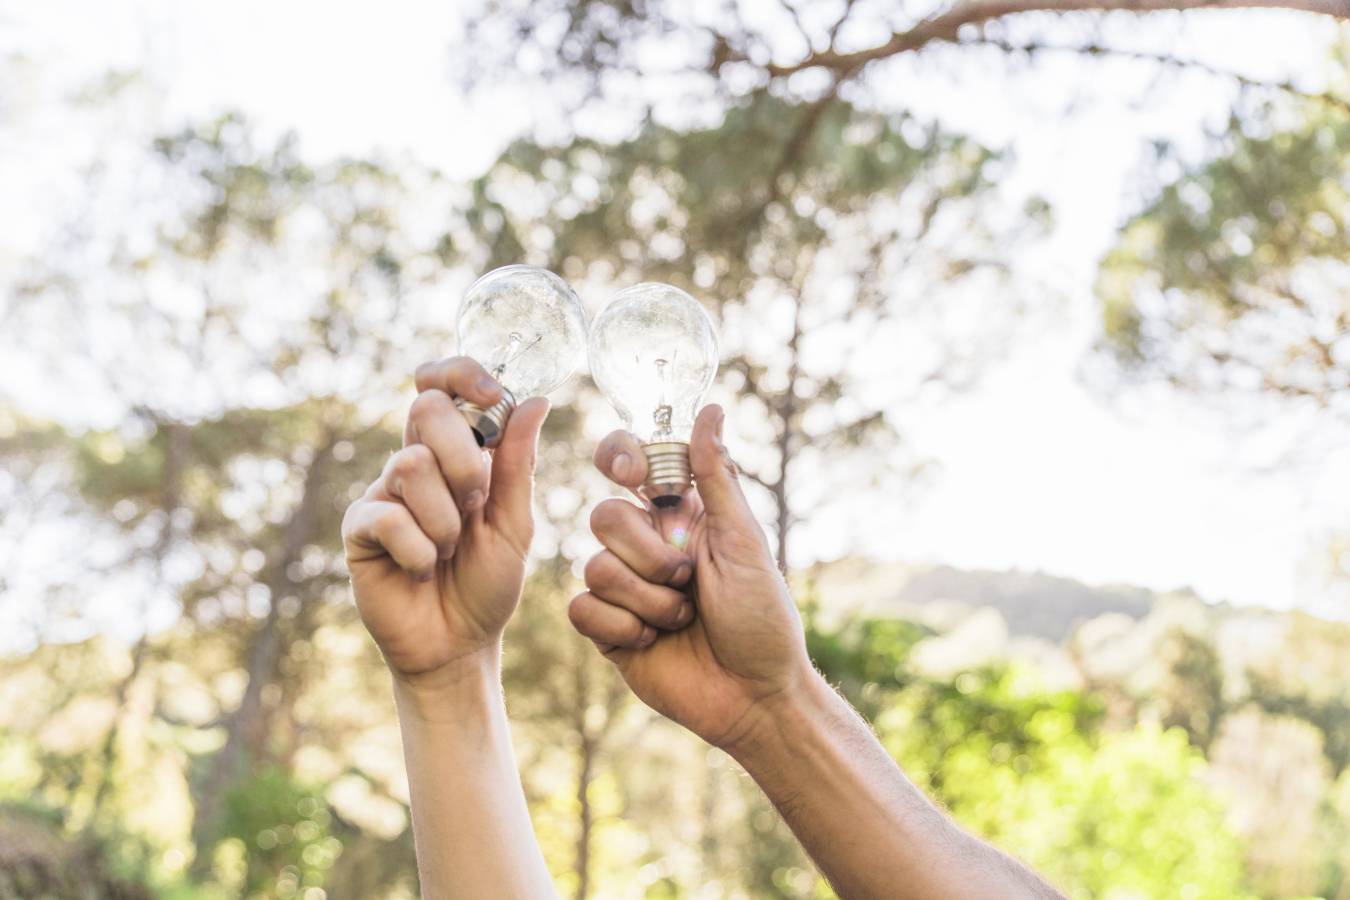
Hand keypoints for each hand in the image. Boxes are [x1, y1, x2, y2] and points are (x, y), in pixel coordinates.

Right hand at [342, 357, 548, 685]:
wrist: (458, 645)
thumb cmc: (487, 583)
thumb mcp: (515, 523)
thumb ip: (519, 465)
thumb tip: (535, 400)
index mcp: (457, 453)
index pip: (444, 386)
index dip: (461, 374)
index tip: (491, 394)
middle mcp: (416, 463)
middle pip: (425, 409)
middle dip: (463, 458)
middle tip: (475, 502)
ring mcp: (383, 493)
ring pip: (410, 465)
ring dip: (445, 519)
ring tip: (447, 551)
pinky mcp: (358, 528)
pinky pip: (387, 516)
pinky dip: (418, 550)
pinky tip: (420, 571)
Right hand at [567, 405, 813, 747]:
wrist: (753, 697)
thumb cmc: (762, 617)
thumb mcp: (744, 541)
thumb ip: (715, 476)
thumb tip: (710, 407)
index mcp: (678, 515)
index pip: (627, 462)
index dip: (619, 456)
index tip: (634, 472)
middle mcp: (645, 545)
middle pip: (604, 516)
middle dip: (650, 556)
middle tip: (688, 583)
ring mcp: (623, 588)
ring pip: (595, 566)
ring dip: (648, 601)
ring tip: (682, 622)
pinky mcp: (606, 630)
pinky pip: (582, 609)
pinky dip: (620, 628)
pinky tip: (651, 645)